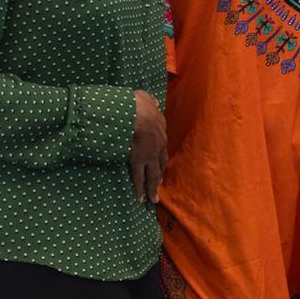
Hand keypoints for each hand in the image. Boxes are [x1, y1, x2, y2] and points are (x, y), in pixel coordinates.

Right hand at [129, 89, 167, 203]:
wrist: (137, 113)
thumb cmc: (140, 104)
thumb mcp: (148, 100)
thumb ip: (150, 101)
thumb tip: (152, 100)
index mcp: (160, 133)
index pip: (162, 148)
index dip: (160, 158)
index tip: (159, 165)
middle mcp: (159, 147)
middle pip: (161, 164)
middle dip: (160, 176)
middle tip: (159, 187)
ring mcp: (149, 156)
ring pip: (152, 175)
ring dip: (153, 187)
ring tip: (152, 199)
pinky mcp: (138, 161)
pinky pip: (138, 178)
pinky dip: (139, 189)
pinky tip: (140, 199)